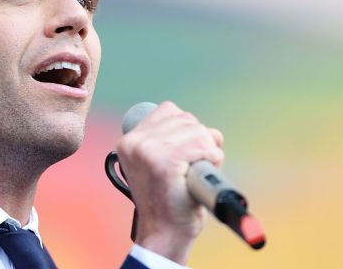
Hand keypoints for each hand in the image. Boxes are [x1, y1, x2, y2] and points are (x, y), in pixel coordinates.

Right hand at [116, 101, 224, 263]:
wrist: (164, 233)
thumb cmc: (167, 200)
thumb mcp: (154, 163)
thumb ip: (166, 139)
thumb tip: (199, 126)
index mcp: (129, 140)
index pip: (169, 110)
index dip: (187, 130)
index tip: (184, 154)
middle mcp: (135, 142)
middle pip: (187, 119)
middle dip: (200, 140)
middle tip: (192, 167)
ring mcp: (148, 151)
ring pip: (199, 131)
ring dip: (208, 152)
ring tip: (194, 173)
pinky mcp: (165, 163)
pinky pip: (206, 147)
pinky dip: (213, 161)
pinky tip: (199, 177)